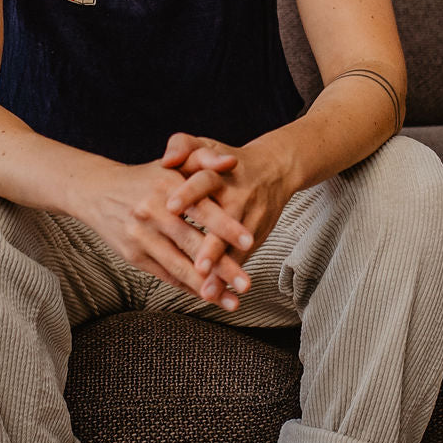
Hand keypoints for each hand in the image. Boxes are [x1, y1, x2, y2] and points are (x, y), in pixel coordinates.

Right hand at [87, 159, 253, 310]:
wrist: (97, 191)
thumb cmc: (145, 179)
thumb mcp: (173, 164)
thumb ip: (203, 160)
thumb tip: (231, 162)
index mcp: (168, 186)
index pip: (201, 208)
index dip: (225, 226)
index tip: (248, 241)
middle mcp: (153, 212)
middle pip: (193, 243)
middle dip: (222, 267)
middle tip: (246, 284)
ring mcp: (141, 236)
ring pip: (179, 266)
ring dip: (207, 287)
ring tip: (232, 302)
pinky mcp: (133, 255)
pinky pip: (165, 275)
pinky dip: (188, 287)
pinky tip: (208, 297)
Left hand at [161, 132, 294, 306]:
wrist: (275, 170)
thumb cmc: (227, 161)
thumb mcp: (206, 146)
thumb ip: (183, 145)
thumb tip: (166, 159)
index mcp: (219, 173)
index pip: (203, 182)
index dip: (188, 193)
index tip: (171, 206)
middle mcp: (236, 197)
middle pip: (223, 222)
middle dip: (213, 246)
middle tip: (198, 266)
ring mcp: (248, 220)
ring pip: (234, 248)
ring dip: (223, 271)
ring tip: (208, 292)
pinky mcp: (253, 237)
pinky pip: (240, 260)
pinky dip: (230, 279)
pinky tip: (218, 297)